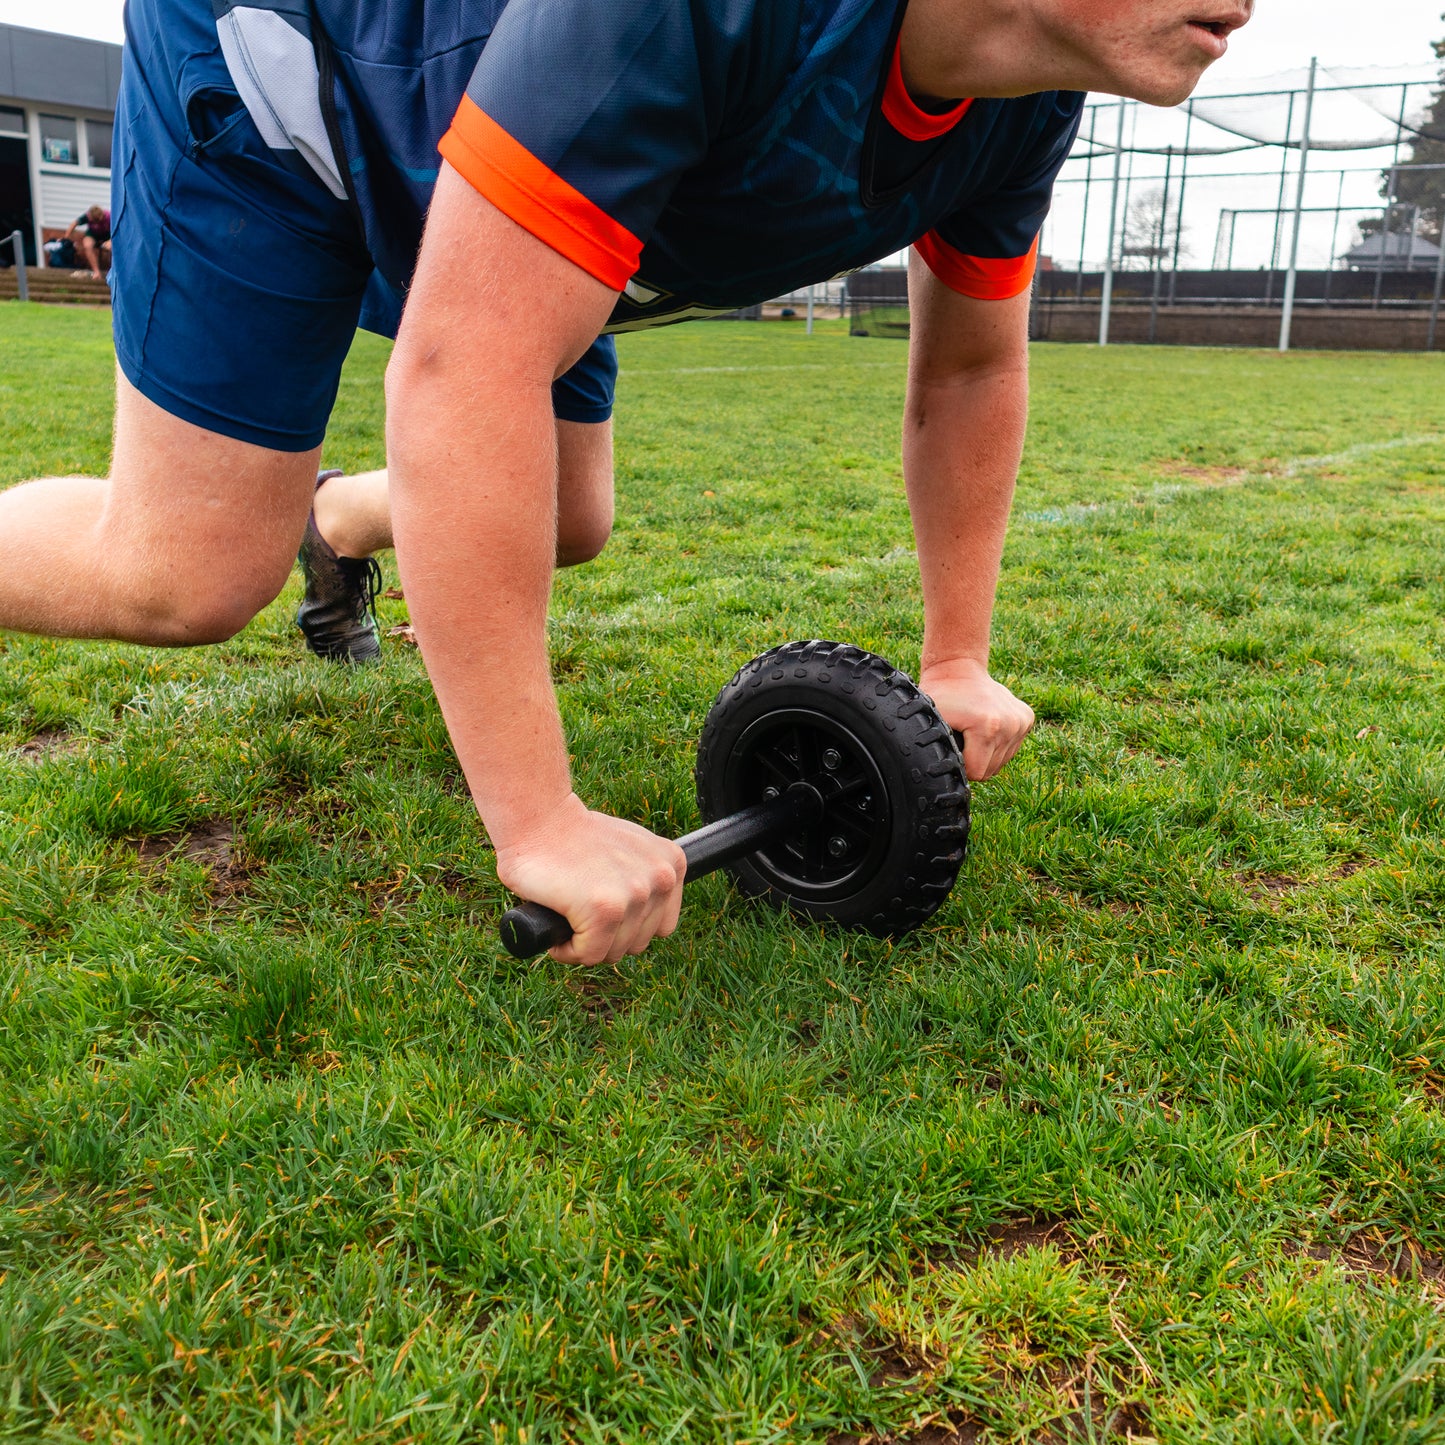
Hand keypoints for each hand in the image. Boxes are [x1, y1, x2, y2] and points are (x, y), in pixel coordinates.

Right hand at [494, 794, 686, 963]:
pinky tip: (558, 921)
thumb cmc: (574, 835)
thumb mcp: (629, 849)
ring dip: (586, 942)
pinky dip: (567, 950)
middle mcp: (661, 879)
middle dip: (605, 936)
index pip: (660, 925)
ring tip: (569, 910)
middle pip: (637, 943)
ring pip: (613, 952)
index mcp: (672, 863)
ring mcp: (635, 896)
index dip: (626, 924)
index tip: (601, 905)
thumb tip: (644, 916)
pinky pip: (589, 955)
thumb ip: (645, 877)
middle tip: (579, 907)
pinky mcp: (606, 912)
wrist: (540, 818)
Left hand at [920, 657, 1033, 781]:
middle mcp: (1011, 724)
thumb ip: (933, 751)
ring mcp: (1022, 720)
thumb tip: (932, 776)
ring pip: (1002, 761)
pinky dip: (997, 743)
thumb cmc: (940, 697)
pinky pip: (1010, 748)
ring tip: (972, 730)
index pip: (977, 773)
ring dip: (986, 752)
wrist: (958, 668)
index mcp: (988, 727)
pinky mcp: (1027, 717)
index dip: (961, 765)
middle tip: (962, 737)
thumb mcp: (930, 724)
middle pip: (991, 770)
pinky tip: (985, 726)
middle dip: (974, 760)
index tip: (953, 747)